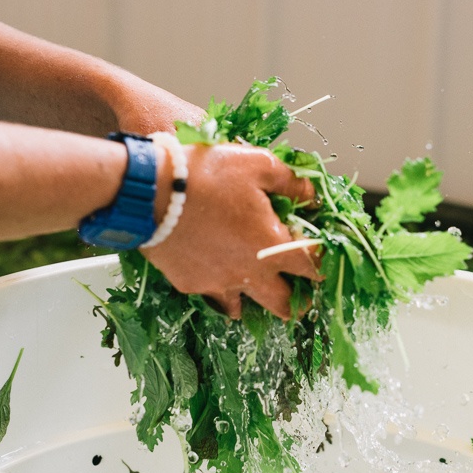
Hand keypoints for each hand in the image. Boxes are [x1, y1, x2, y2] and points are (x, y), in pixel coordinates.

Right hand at [142, 142, 318, 318]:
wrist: (150, 191)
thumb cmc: (207, 174)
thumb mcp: (258, 164)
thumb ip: (291, 182)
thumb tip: (311, 194)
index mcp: (272, 245)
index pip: (312, 266)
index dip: (322, 263)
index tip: (322, 260)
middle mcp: (249, 273)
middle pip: (283, 304)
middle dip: (296, 302)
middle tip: (300, 297)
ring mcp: (218, 283)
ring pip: (243, 308)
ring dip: (254, 300)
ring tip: (254, 288)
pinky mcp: (189, 284)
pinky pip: (211, 295)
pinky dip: (218, 289)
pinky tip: (215, 274)